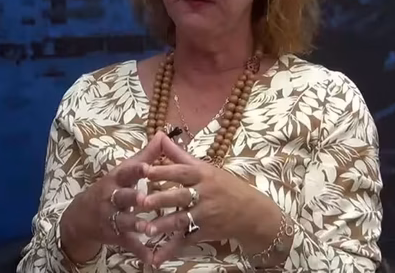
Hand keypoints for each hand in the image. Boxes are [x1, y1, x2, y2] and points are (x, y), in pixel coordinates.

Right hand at [61, 131, 171, 264]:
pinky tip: (153, 259)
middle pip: (121, 197)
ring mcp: (111, 218)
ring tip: (149, 229)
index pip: (125, 173)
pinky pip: (128, 244)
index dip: (136, 170)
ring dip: (136, 225)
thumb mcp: (124, 171)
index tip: (147, 167)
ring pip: (123, 221)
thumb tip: (163, 135)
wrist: (82, 216)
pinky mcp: (115, 236)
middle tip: (144, 199)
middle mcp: (111, 198)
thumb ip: (145, 155)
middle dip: (132, 198)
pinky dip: (140, 252)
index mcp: (115, 180)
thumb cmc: (111, 188)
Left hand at [140, 137, 282, 266]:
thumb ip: (180, 154)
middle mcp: (204, 194)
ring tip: (146, 229)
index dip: (163, 170)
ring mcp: (205, 215)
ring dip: (164, 225)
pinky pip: (185, 241)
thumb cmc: (225, 186)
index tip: (145, 170)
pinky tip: (155, 259)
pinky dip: (170, 251)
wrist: (253, 213)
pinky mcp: (205, 232)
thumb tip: (160, 135)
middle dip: (161, 199)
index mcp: (203, 175)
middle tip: (141, 201)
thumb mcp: (205, 167)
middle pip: (180, 196)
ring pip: (182, 220)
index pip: (182, 171)